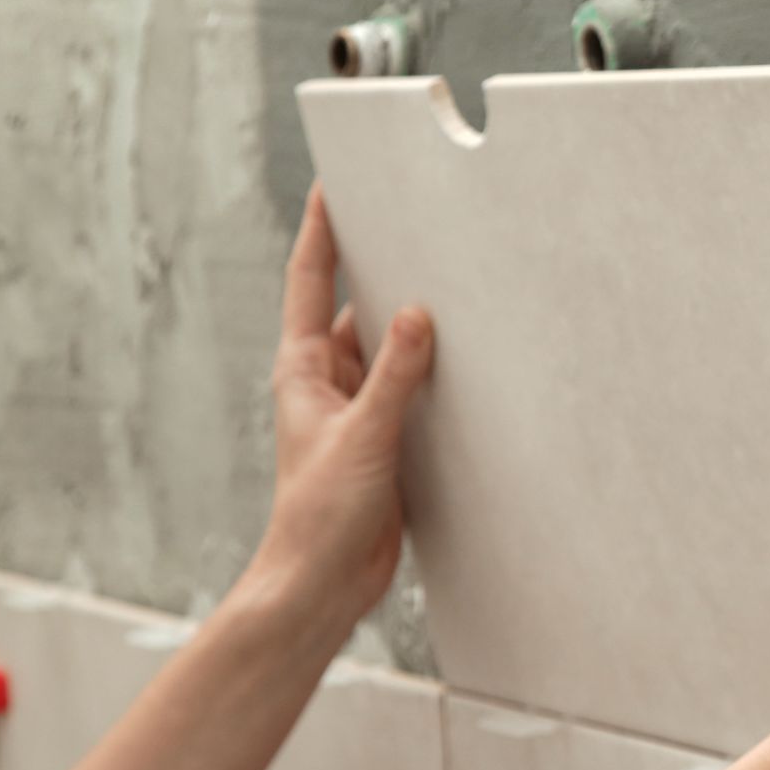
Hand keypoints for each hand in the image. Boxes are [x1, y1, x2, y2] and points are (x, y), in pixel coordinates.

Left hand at [246, 184, 434, 629]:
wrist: (321, 584)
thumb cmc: (320, 516)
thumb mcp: (363, 436)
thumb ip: (394, 374)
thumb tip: (416, 313)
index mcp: (303, 371)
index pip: (312, 283)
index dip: (322, 232)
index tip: (334, 185)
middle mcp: (327, 384)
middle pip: (356, 310)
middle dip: (382, 271)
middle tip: (413, 225)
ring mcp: (356, 413)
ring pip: (389, 354)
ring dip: (414, 331)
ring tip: (453, 290)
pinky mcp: (384, 443)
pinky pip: (411, 393)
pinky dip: (433, 377)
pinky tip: (466, 367)